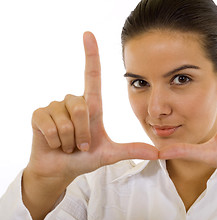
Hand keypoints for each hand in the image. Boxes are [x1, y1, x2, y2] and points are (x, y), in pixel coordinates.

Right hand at [27, 32, 157, 182]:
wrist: (61, 169)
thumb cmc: (85, 157)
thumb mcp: (110, 153)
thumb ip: (132, 150)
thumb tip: (158, 152)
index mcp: (92, 105)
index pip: (92, 75)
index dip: (91, 54)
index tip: (89, 34)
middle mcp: (73, 101)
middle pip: (83, 109)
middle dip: (84, 135)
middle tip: (81, 145)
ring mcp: (55, 107)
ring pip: (68, 121)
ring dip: (71, 141)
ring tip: (68, 144)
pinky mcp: (39, 115)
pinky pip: (51, 127)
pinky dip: (56, 142)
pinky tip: (55, 144)